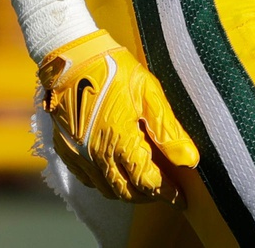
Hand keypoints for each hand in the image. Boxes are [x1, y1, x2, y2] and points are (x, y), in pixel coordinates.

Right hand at [39, 29, 198, 201]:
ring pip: (107, 189)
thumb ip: (167, 129)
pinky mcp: (66, 150)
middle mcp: (96, 156)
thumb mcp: (148, 92)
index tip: (181, 196)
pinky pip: (89, 179)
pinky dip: (106, 182)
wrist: (72, 58)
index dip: (166, 191)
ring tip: (146, 183)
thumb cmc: (114, 69)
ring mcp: (78, 155)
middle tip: (166, 191)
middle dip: (148, 195)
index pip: (146, 181)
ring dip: (128, 191)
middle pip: (126, 191)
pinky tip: (117, 171)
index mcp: (119, 142)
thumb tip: (188, 159)